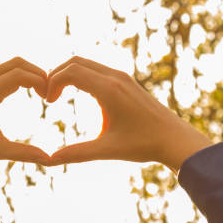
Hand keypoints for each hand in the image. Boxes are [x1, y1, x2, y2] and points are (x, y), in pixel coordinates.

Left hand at [0, 57, 50, 169]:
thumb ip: (23, 153)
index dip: (40, 81)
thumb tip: (50, 159)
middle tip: (50, 91)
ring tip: (41, 92)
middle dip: (37, 73)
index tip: (50, 97)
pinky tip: (26, 92)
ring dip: (27, 73)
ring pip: (8, 65)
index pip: (19, 75)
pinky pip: (0, 72)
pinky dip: (17, 76)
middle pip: (16, 63)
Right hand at [46, 56, 212, 171]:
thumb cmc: (143, 145)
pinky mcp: (126, 81)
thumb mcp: (107, 150)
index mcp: (109, 90)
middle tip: (47, 96)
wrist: (174, 139)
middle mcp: (115, 77)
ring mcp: (122, 77)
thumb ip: (77, 153)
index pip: (71, 72)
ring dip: (69, 74)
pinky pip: (97, 70)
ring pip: (87, 63)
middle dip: (56, 75)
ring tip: (57, 95)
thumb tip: (49, 161)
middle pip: (76, 62)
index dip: (52, 83)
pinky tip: (77, 94)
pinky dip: (81, 76)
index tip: (47, 102)